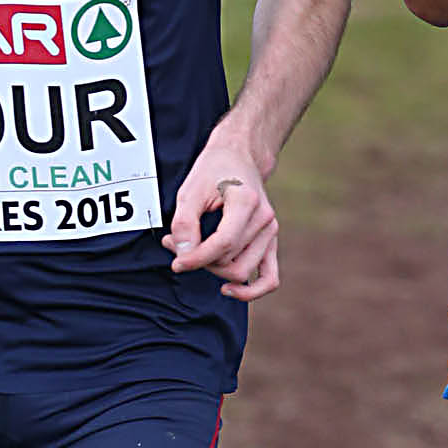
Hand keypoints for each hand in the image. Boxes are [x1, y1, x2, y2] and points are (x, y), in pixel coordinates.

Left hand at [163, 131, 279, 300]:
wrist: (238, 157)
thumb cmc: (213, 170)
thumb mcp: (190, 191)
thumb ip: (184, 225)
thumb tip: (183, 257)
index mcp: (247, 202)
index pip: (223, 244)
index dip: (196, 258)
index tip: (176, 262)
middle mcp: (265, 219)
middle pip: (231, 261)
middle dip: (202, 261)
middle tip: (177, 246)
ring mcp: (271, 232)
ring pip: (242, 271)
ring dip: (215, 269)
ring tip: (194, 253)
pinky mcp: (271, 241)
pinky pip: (269, 278)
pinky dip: (251, 290)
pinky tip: (228, 290)